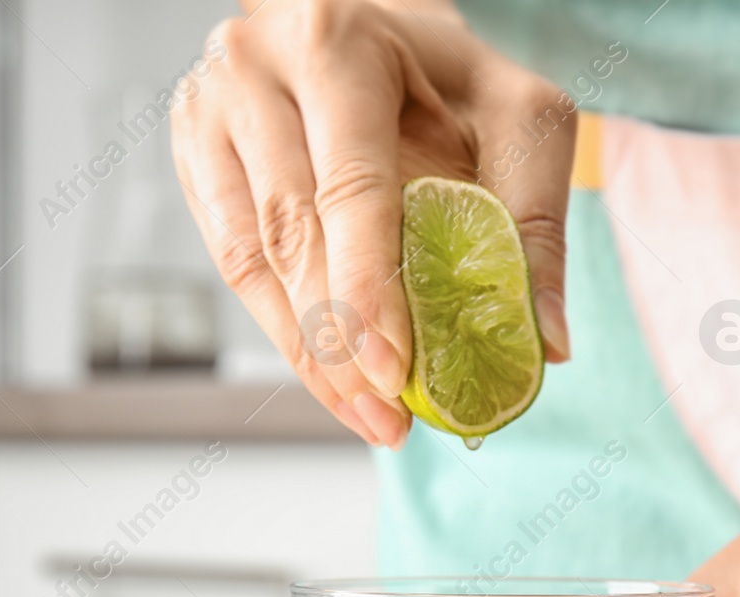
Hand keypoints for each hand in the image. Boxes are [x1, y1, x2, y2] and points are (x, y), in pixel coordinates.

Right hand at [170, 0, 574, 448]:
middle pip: (290, 232)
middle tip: (386, 415)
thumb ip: (533, 221)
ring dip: (309, 353)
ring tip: (366, 414)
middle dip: (340, 343)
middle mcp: (257, 66)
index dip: (368, 289)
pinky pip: (233, 261)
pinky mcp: (195, 150)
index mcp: (338, 42)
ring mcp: (211, 107)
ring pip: (251, 258)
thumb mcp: (518, 120)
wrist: (371, 29)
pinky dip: (282, 330)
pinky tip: (329, 378)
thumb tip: (543, 340)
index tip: (393, 372)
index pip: (347, 186)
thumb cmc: (449, 78)